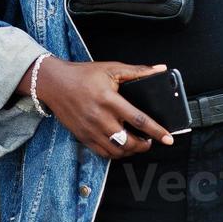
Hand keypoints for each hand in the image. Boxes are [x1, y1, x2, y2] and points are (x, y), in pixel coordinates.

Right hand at [33, 57, 175, 159]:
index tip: (168, 138)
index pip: (138, 119)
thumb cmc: (82, 75)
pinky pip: (103, 153)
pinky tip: (120, 145)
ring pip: (117, 151)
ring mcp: (90, 130)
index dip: (156, 131)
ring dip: (131, 151)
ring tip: (136, 143)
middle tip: (150, 140)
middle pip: (129, 141)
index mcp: (109, 100)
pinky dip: (116, 153)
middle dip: (144, 145)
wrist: (53, 83)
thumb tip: (160, 69)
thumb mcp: (110, 68)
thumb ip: (137, 71)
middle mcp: (100, 117)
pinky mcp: (83, 137)